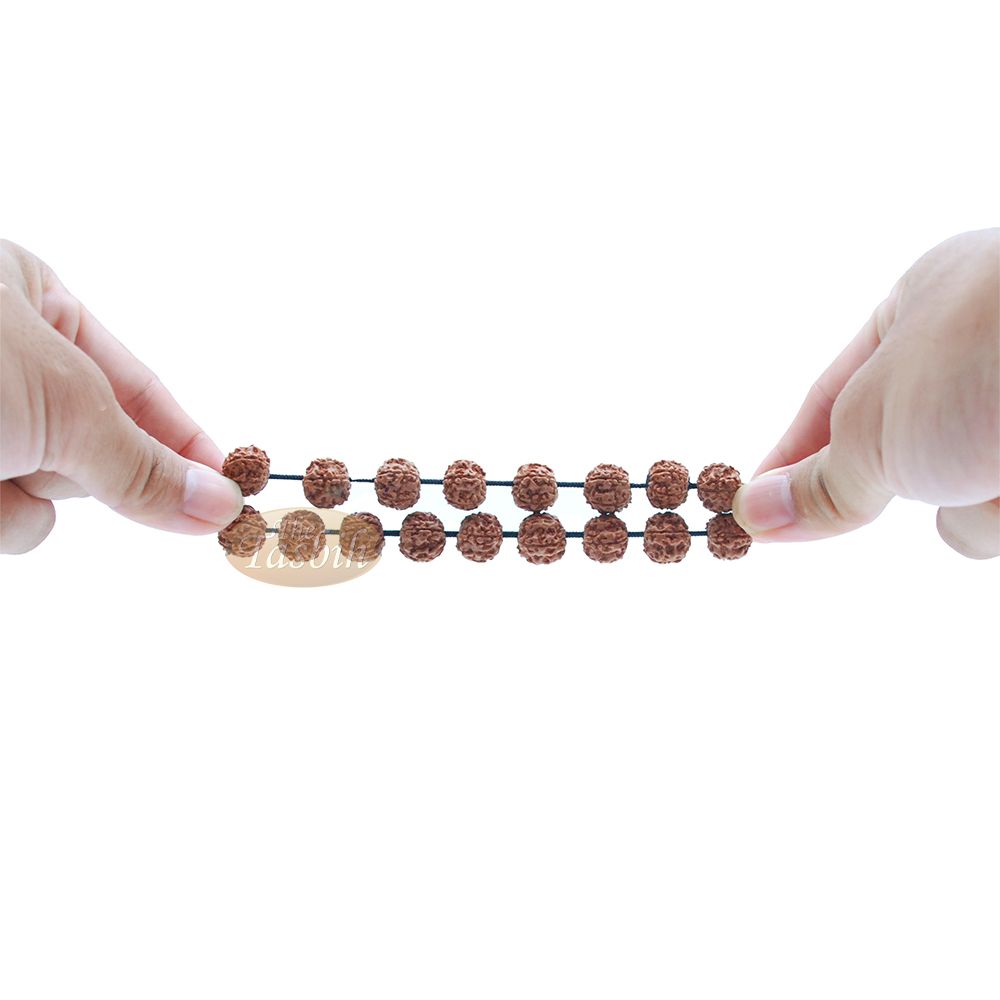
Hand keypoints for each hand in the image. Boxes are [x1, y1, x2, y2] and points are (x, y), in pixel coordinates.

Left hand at [1, 240, 242, 553]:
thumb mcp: (59, 401)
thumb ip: (141, 462)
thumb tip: (218, 503)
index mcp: (30, 300)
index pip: (137, 386)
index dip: (185, 442)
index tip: (229, 489)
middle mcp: (5, 359)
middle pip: (92, 448)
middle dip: (75, 467)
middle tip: (46, 453)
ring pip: (45, 497)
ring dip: (21, 498)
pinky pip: (7, 520)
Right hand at [732, 228, 998, 558]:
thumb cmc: (994, 353)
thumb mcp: (878, 422)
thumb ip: (820, 480)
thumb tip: (754, 515)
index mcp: (926, 306)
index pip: (830, 398)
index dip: (788, 458)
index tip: (753, 513)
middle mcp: (984, 353)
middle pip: (899, 459)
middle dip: (895, 486)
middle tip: (871, 504)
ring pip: (965, 506)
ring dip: (969, 511)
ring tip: (994, 470)